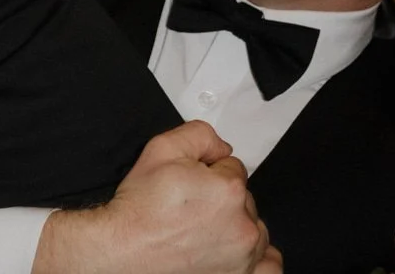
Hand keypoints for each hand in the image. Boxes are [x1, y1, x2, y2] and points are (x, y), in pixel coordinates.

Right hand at [34, 121, 278, 273]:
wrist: (125, 250)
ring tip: (208, 230)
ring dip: (238, 227)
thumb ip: (200, 135)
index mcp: (229, 190)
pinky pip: (269, 266)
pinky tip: (233, 250)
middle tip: (193, 207)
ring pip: (256, 230)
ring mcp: (245, 259)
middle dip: (223, 199)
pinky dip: (256, 258)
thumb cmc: (141, 208)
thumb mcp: (162, 148)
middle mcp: (244, 227)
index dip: (209, 170)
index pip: (232, 167)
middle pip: (245, 199)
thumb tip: (222, 148)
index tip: (191, 183)